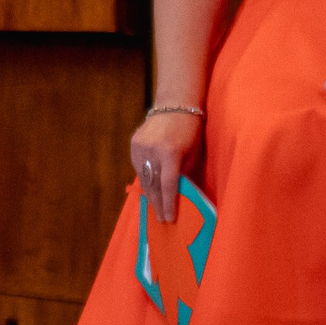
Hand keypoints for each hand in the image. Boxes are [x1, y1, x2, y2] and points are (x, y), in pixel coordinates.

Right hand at [129, 108, 202, 223]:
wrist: (175, 105)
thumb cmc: (191, 130)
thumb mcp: (191, 153)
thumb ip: (183, 173)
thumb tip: (176, 195)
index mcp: (170, 153)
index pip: (168, 185)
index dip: (169, 204)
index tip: (169, 218)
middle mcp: (152, 150)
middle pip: (154, 184)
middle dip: (158, 203)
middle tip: (161, 219)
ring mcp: (140, 146)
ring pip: (144, 177)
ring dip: (150, 193)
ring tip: (156, 207)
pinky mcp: (134, 143)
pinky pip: (139, 167)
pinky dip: (145, 179)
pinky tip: (150, 189)